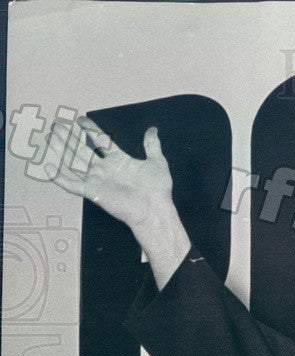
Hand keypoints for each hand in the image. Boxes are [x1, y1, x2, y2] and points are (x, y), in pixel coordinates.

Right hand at [45, 116, 173, 228]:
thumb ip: (152, 146)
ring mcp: (98, 180)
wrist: (154, 209)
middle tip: (56, 126)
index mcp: (119, 160)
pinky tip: (48, 168)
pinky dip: (60, 178)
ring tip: (50, 137)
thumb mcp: (157, 162)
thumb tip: (153, 130)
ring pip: (74, 162)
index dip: (91, 130)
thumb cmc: (157, 189)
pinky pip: (73, 185)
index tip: (81, 119)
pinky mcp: (93, 192)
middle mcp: (105, 169)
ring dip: (61, 150)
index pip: (101, 141)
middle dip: (68, 138)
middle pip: (82, 150)